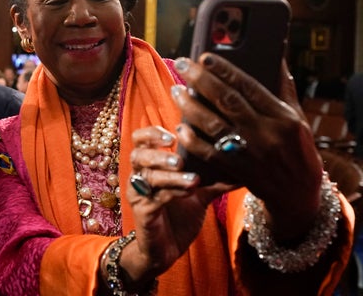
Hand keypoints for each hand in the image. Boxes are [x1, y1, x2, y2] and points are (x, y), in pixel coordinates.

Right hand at [121, 125, 231, 282]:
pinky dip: (172, 192)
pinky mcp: (142, 212)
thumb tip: (243, 165)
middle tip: (181, 158)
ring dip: (170, 174)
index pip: (140, 139)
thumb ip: (215, 179)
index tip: (173, 134)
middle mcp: (140, 176)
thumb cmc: (179, 217)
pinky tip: (189, 192)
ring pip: (147, 176)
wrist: (166, 249)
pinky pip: (154, 198)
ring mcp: (139, 194)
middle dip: (159, 153)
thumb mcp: (200, 194)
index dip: (152, 133)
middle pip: (138, 154)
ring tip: (191, 177)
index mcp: (150, 165)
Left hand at [171, 53, 322, 241]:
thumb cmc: (297, 148)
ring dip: (190, 106)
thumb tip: (274, 56)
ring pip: (214, 125)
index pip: (249, 87)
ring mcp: (250, 154)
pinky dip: (193, 140)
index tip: (204, 56)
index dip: (225, 70)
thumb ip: (283, 87)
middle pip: (227, 101)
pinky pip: (209, 153)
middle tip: (181, 63)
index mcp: (282, 117)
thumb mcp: (297, 117)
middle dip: (201, 80)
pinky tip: (180, 126)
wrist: (298, 193)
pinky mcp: (237, 171)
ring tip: (176, 90)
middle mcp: (266, 134)